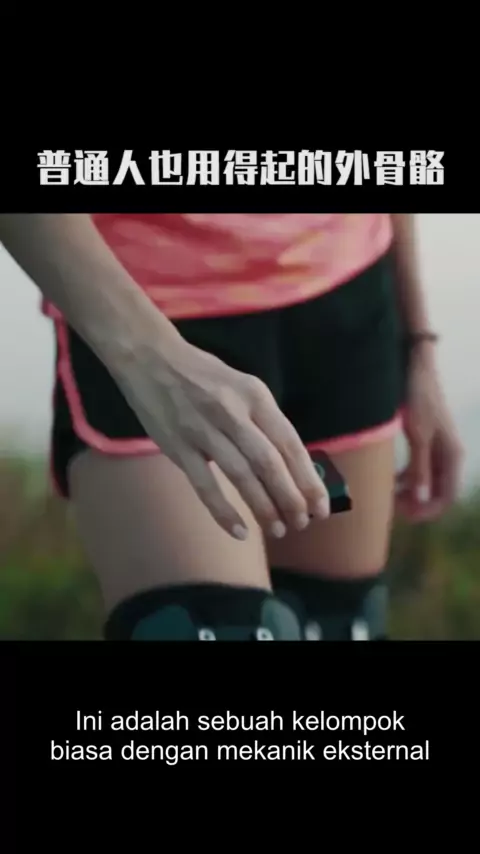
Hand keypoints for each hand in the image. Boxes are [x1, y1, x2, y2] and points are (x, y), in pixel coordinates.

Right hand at [116, 328, 329, 539]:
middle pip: (269, 463)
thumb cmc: (202, 375)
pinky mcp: (178, 446)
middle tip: (301, 523)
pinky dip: (223, 510)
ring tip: (277, 529)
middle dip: (290, 498)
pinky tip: (240, 530)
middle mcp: (233, 412)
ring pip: (241, 476)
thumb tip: (290, 465)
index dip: (308, 478)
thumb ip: (264, 421)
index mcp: (255, 396)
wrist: (150, 358)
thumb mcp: (242, 386)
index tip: (320, 505)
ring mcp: (203, 430)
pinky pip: (205, 485)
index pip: (290, 443)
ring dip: (263, 507)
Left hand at [396, 343, 463, 521]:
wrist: (414, 364)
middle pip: (437, 492)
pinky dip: (405, 477)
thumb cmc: (418, 396)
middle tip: (391, 507)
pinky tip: (388, 479)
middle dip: (416, 503)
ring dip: (409, 492)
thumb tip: (421, 499)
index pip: (447, 497)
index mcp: (453, 454)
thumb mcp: (418, 434)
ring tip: (387, 495)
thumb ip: (420, 467)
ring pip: (426, 481)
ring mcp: (437, 447)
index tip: (403, 515)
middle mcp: (449, 453)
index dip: (427, 511)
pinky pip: (418, 468)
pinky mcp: (425, 440)